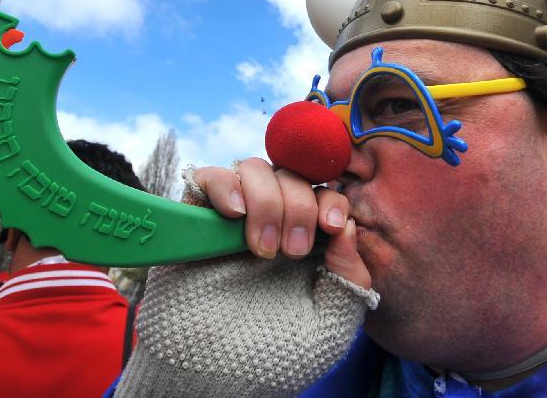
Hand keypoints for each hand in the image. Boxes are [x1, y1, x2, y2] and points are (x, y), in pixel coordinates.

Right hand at [114, 161, 379, 397]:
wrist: (213, 378)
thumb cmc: (273, 357)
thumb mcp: (331, 322)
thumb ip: (349, 276)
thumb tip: (348, 226)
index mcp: (306, 242)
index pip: (324, 194)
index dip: (331, 200)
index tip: (332, 227)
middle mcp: (272, 224)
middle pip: (291, 175)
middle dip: (299, 205)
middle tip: (292, 251)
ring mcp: (233, 220)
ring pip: (254, 169)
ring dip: (266, 199)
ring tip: (261, 249)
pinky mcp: (196, 222)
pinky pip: (207, 178)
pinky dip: (224, 184)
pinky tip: (233, 213)